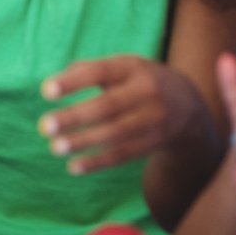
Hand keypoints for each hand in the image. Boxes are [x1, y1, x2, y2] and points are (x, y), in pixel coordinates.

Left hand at [39, 54, 210, 174]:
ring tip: (54, 147)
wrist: (190, 106)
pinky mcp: (156, 142)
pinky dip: (98, 162)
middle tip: (45, 126)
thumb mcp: (122, 67)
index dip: (73, 82)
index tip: (45, 91)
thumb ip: (88, 69)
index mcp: (133, 68)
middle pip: (108, 106)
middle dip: (75, 116)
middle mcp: (147, 92)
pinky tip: (73, 167)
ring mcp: (155, 119)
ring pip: (116, 133)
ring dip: (84, 142)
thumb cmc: (137, 82)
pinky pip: (125, 154)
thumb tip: (57, 80)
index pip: (100, 72)